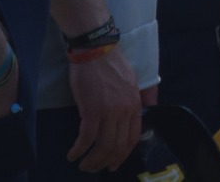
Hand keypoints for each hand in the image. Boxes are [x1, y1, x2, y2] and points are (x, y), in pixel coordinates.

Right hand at [67, 46, 141, 171]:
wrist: (96, 51)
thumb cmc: (111, 65)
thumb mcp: (131, 81)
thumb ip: (137, 98)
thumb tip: (146, 108)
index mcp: (134, 105)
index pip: (132, 138)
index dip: (122, 155)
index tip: (113, 164)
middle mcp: (125, 111)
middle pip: (118, 146)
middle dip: (105, 162)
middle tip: (93, 168)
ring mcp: (109, 111)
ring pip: (103, 146)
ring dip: (92, 160)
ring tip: (82, 165)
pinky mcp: (91, 110)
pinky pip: (86, 138)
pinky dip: (79, 150)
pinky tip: (72, 155)